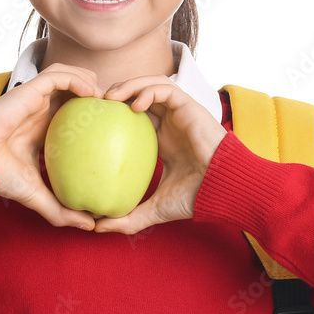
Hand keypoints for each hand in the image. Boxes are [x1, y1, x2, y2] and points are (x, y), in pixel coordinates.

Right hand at [0, 63, 101, 230]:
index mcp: (46, 127)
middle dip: (99, 91)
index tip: (116, 124)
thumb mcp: (38, 195)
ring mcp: (36, 97)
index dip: (97, 112)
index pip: (75, 110)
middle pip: (76, 87)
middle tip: (118, 107)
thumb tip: (91, 226)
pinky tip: (91, 94)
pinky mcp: (29, 89)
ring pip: (69, 75)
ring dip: (91, 80)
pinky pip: (58, 76)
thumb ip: (62, 210)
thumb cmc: (0, 175)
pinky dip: (76, 80)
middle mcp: (42, 109)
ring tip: (107, 98)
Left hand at [92, 75, 226, 234]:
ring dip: (128, 85)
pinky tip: (135, 105)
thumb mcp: (155, 208)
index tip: (90, 120)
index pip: (132, 116)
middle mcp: (168, 122)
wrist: (222, 190)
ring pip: (150, 85)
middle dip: (115, 93)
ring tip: (109, 97)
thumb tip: (98, 228)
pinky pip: (165, 89)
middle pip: (138, 94)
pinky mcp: (189, 106)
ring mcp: (178, 113)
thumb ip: (128, 218)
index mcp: (160, 140)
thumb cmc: (195, 197)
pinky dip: (148, 91)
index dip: (112, 114)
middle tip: (94, 102)